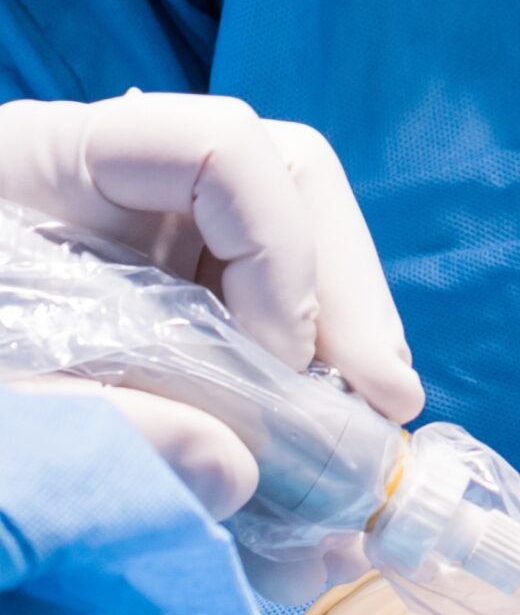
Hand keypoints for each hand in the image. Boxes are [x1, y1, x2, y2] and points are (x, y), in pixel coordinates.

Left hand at [0, 92, 420, 533]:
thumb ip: (79, 424)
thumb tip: (235, 471)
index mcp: (42, 158)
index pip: (217, 143)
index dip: (279, 250)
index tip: (280, 369)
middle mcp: (108, 183)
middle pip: (281, 181)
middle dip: (341, 290)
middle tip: (381, 401)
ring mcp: (134, 240)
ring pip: (288, 247)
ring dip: (337, 338)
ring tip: (363, 436)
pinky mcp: (144, 309)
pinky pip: (250, 319)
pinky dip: (293, 384)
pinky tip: (309, 463)